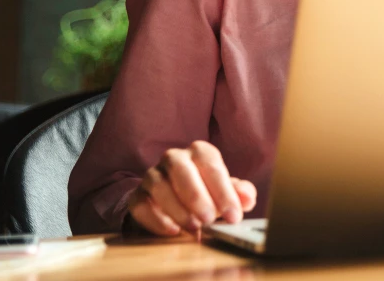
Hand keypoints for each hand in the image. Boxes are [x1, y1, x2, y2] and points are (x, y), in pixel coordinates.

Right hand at [127, 141, 256, 235]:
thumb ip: (240, 193)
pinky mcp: (137, 195)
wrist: (177, 203)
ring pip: (159, 185)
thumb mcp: (226, 192)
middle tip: (209, 219)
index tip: (234, 215)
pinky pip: (141, 204)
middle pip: (181, 170)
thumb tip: (247, 199)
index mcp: (200, 152)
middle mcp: (174, 158)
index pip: (212, 166)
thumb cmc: (208, 193)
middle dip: (197, 196)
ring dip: (177, 209)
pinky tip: (172, 231)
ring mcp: (153, 175)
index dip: (224, 192)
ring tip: (194, 228)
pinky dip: (156, 219)